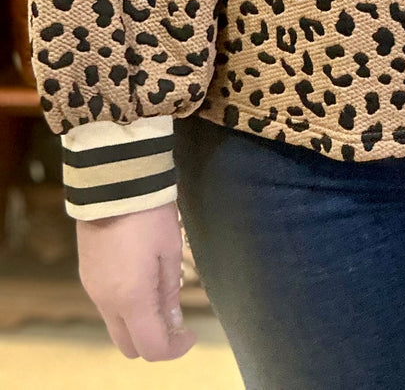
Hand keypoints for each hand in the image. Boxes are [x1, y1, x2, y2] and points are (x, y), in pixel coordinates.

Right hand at [76, 200, 196, 360]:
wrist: (112, 181)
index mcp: (131, 298)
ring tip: (162, 297)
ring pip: (116, 326)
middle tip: (176, 321)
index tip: (190, 334)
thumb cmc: (150, 213)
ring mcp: (93, 289)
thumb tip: (173, 323)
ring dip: (139, 324)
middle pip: (128, 345)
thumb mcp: (170, 250)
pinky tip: (142, 283)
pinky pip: (107, 306)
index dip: (174, 349)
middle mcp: (106, 301)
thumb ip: (169, 292)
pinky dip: (126, 308)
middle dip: (154, 341)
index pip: (151, 347)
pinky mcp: (87, 275)